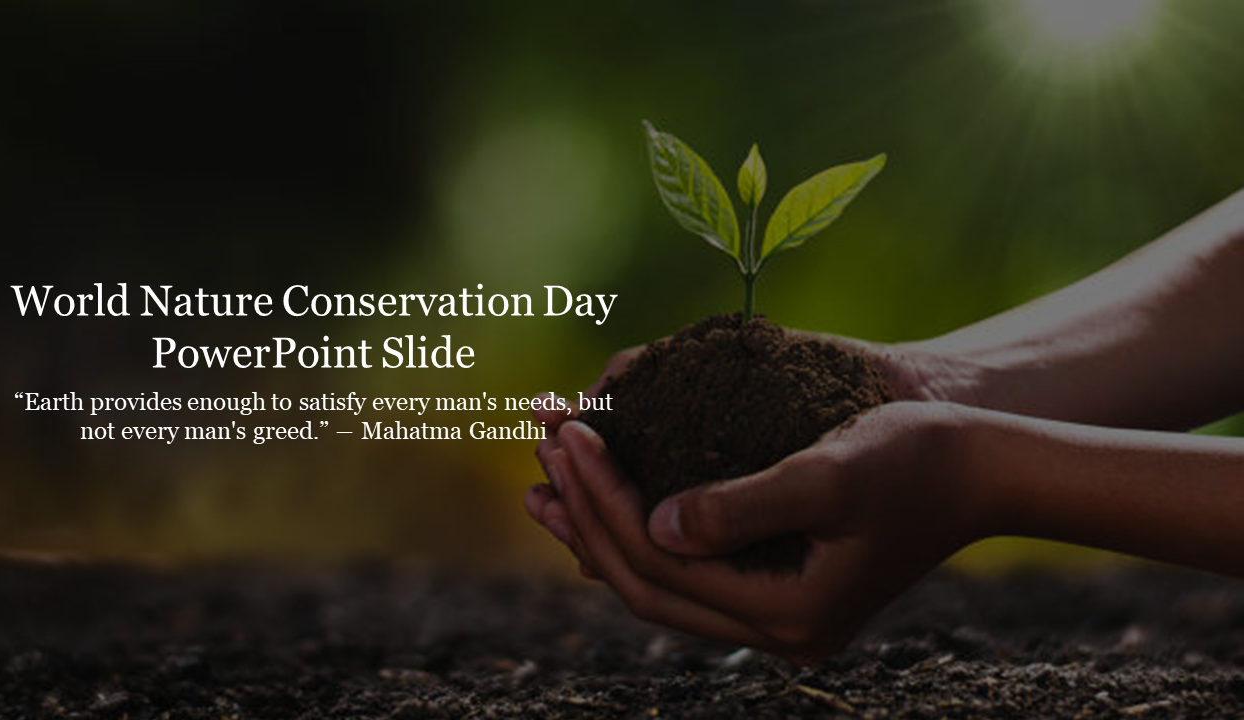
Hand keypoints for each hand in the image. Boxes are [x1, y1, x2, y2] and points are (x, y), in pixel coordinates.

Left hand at [528, 402, 985, 663]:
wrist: (979, 467)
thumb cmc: (915, 459)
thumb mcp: (829, 474)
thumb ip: (741, 505)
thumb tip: (654, 525)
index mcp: (786, 612)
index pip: (661, 560)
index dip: (604, 498)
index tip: (570, 434)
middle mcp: (774, 629)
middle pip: (648, 582)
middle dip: (587, 515)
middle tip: (542, 452)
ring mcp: (775, 614)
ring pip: (661, 581)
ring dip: (601, 528)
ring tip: (548, 483)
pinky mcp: (776, 585)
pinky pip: (687, 569)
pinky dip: (640, 531)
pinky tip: (610, 498)